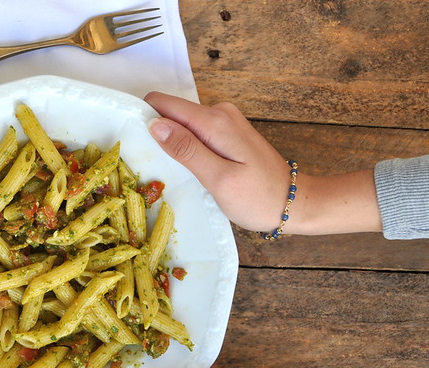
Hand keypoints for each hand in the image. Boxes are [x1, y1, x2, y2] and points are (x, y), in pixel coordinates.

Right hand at [143, 92, 381, 234]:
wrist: (294, 203)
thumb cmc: (256, 198)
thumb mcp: (218, 178)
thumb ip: (186, 150)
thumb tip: (154, 124)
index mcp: (214, 121)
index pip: (163, 103)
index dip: (143, 118)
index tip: (133, 143)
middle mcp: (219, 113)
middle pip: (171, 112)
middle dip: (156, 133)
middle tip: (154, 167)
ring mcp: (225, 122)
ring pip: (182, 123)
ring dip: (170, 142)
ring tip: (171, 172)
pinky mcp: (227, 133)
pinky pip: (195, 132)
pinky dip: (185, 147)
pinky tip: (189, 169)